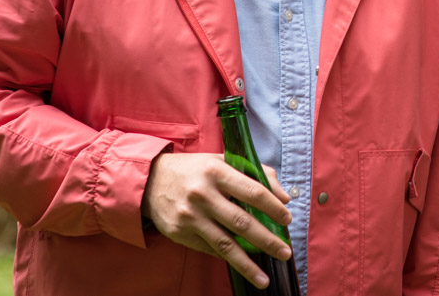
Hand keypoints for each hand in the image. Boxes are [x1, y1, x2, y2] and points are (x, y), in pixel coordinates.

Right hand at [142, 152, 291, 288]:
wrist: (150, 180)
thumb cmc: (195, 169)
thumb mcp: (223, 161)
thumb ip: (257, 173)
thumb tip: (284, 198)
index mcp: (217, 172)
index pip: (253, 192)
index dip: (273, 208)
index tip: (287, 220)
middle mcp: (203, 195)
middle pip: (242, 222)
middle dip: (267, 240)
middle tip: (284, 252)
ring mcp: (190, 216)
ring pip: (225, 244)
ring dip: (247, 263)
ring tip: (264, 278)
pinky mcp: (180, 233)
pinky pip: (209, 249)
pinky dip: (227, 258)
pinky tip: (241, 266)